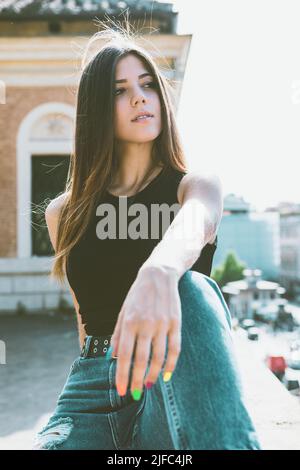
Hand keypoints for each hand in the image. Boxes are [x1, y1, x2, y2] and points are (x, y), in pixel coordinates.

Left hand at [110, 265, 181, 398]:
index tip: (121, 390)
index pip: (125, 354)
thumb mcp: (122, 312)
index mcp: (130, 321)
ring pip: (159, 357)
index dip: (122, 374)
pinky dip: (171, 364)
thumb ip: (117, 335)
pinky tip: (166, 375)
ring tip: (147, 386)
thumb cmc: (137, 295)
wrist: (159, 275)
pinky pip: (175, 348)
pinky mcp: (176, 323)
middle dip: (136, 380)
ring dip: (152, 375)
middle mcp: (146, 324)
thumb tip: (113, 357)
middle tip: (134, 395)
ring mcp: (163, 324)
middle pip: (141, 359)